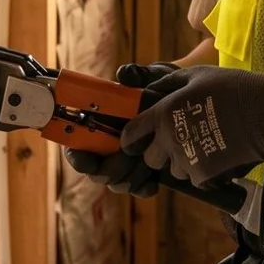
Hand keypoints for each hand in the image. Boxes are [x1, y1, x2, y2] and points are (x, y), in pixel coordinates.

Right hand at [61, 60, 182, 197]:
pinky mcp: (145, 173)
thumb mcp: (152, 77)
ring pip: (119, 183)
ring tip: (150, 158)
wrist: (186, 100)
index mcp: (99, 123)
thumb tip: (125, 74)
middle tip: (131, 155)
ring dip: (132, 174)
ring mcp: (126, 162)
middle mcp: (109, 146)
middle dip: (112, 168)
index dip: (77, 157)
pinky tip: (155, 179)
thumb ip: (137, 76)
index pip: (77, 147)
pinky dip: (145, 186)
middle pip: (98, 172)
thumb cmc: (161, 86)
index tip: (87, 159)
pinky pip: (139, 189)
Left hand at [119, 66, 263, 188]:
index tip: (138, 139)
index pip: (131, 135)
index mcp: (164, 113)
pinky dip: (203, 171)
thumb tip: (152, 89)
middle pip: (150, 158)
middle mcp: (170, 139)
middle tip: (179, 140)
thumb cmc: (234, 88)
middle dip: (160, 152)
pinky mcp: (204, 175)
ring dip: (184, 161)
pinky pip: (195, 177)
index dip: (132, 138)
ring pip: (174, 169)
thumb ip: (170, 83)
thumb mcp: (198, 75)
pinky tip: (218, 154)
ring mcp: (186, 160)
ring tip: (205, 144)